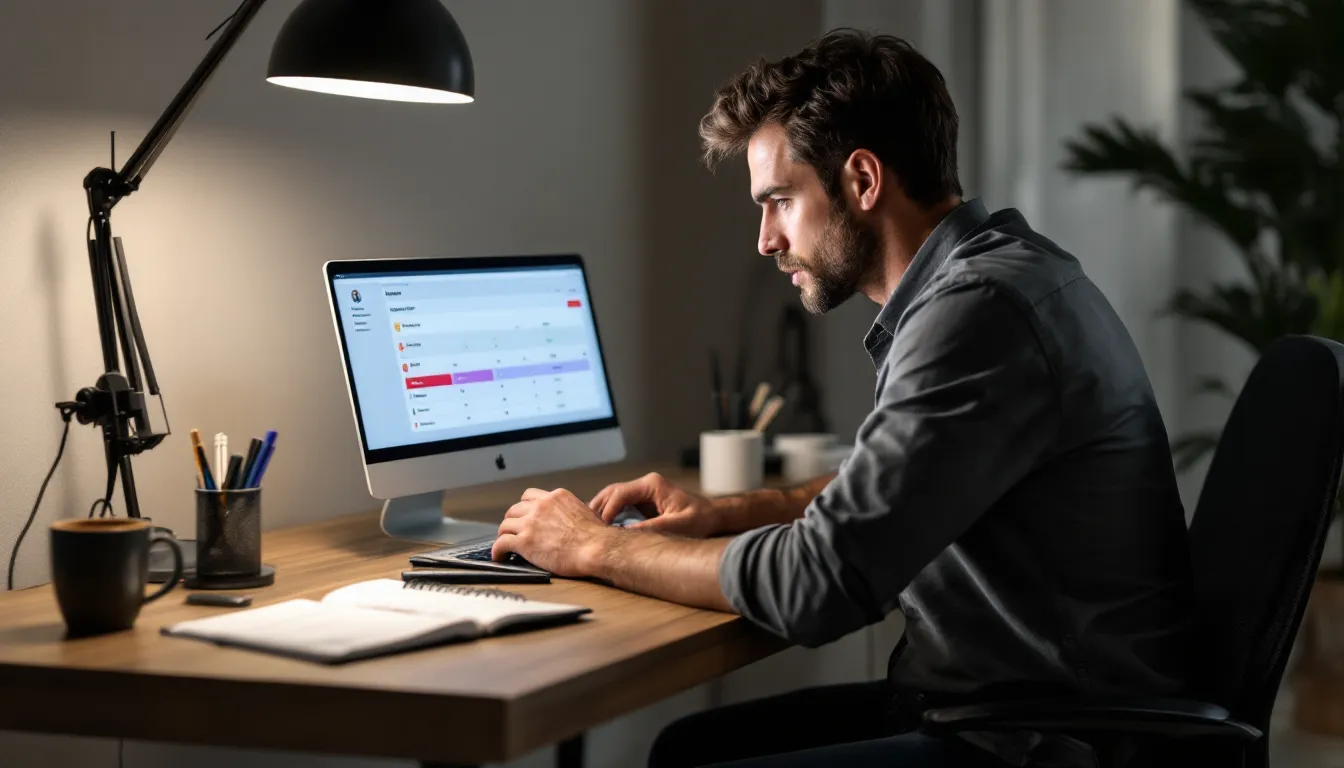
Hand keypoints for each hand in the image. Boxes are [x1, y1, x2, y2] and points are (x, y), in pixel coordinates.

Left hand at [492, 488, 612, 577]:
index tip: (524, 515)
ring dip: (504, 535)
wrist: (595, 548)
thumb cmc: (596, 536)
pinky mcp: (524, 541)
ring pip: (505, 525)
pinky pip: (502, 543)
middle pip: (514, 509)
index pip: (530, 496)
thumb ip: (569, 511)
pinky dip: (498, 550)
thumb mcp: (584, 511)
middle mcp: (541, 506)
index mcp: (556, 497)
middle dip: (512, 521)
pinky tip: (499, 556)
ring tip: (505, 545)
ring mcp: (530, 523)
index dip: (524, 507)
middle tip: (514, 531)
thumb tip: (570, 520)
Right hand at [589, 472, 718, 537]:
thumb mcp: (677, 526)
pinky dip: (610, 517)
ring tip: (590, 530)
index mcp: (652, 484)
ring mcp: (642, 492)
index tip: (600, 527)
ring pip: (613, 498)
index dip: (607, 510)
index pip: (620, 493)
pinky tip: (602, 530)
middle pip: (611, 492)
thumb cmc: (699, 518)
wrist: (713, 516)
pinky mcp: (642, 503)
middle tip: (587, 528)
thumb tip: (625, 535)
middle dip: (598, 509)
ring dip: (601, 512)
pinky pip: (620, 507)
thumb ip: (651, 529)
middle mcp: (644, 485)